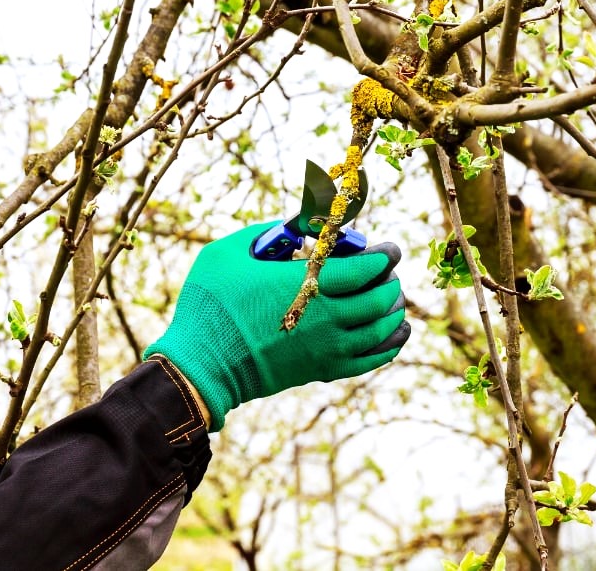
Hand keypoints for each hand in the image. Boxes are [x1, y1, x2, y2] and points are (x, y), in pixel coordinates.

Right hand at [144, 222, 409, 430]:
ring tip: (395, 301)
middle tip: (389, 273)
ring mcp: (326, 348)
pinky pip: (369, 360)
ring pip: (381, 331)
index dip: (384, 257)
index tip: (390, 250)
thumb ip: (266, 232)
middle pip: (379, 300)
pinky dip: (388, 346)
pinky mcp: (320, 371)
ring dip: (394, 313)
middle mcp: (326, 318)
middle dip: (390, 283)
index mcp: (306, 284)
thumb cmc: (210, 305)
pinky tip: (394, 336)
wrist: (201, 365)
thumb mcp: (229, 252)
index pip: (365, 268)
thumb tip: (295, 225)